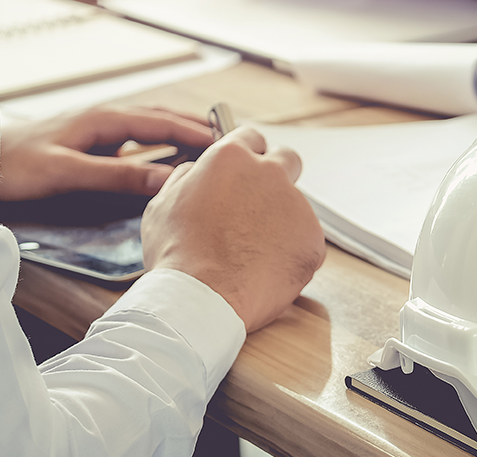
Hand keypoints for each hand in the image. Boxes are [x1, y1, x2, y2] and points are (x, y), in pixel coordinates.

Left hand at [0, 106, 214, 200]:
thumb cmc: (14, 167)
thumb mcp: (68, 173)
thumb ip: (118, 177)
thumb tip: (168, 180)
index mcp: (102, 120)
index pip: (161, 122)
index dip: (195, 133)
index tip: (225, 144)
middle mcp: (102, 120)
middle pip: (159, 118)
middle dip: (193, 127)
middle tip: (227, 142)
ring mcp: (95, 132)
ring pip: (148, 127)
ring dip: (177, 134)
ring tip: (207, 147)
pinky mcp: (88, 146)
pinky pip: (134, 141)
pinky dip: (157, 146)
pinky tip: (164, 160)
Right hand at [141, 128, 325, 332]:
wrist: (203, 299)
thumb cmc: (178, 256)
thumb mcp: (163, 204)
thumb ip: (186, 178)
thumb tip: (196, 171)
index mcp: (231, 159)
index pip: (250, 137)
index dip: (247, 153)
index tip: (247, 165)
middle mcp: (270, 174)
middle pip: (287, 159)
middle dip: (278, 174)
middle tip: (260, 203)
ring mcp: (296, 206)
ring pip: (295, 206)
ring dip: (280, 221)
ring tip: (252, 252)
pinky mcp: (313, 239)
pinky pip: (306, 239)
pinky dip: (292, 251)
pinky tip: (266, 268)